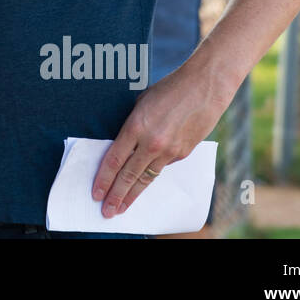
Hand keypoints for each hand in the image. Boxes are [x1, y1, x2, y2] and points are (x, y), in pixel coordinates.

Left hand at [90, 62, 232, 218]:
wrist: (204, 87)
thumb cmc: (169, 89)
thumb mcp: (141, 103)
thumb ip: (131, 125)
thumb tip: (122, 143)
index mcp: (136, 126)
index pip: (114, 160)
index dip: (103, 179)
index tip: (96, 193)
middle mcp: (151, 142)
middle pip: (129, 175)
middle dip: (116, 195)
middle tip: (106, 211)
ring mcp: (169, 150)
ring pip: (146, 178)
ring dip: (133, 194)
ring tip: (121, 208)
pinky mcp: (183, 153)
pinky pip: (162, 167)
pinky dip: (151, 176)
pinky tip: (142, 184)